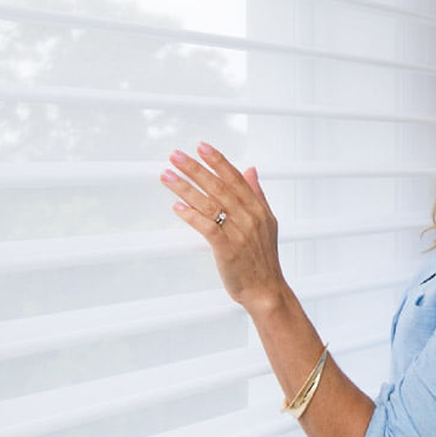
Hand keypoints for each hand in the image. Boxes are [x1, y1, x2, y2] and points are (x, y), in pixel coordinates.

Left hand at [161, 143, 285, 312]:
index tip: (201, 146)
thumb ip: (257, 194)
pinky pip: (207, 227)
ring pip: (209, 204)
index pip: (235, 178)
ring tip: (167, 175)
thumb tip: (250, 169)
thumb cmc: (264, 259)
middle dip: (195, 168)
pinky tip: (176, 206)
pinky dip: (191, 216)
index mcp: (258, 209)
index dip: (217, 161)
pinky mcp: (227, 249)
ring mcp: (239, 233)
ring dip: (186, 188)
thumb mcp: (268, 222)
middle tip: (176, 155)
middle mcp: (249, 217)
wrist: (267, 290)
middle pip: (219, 186)